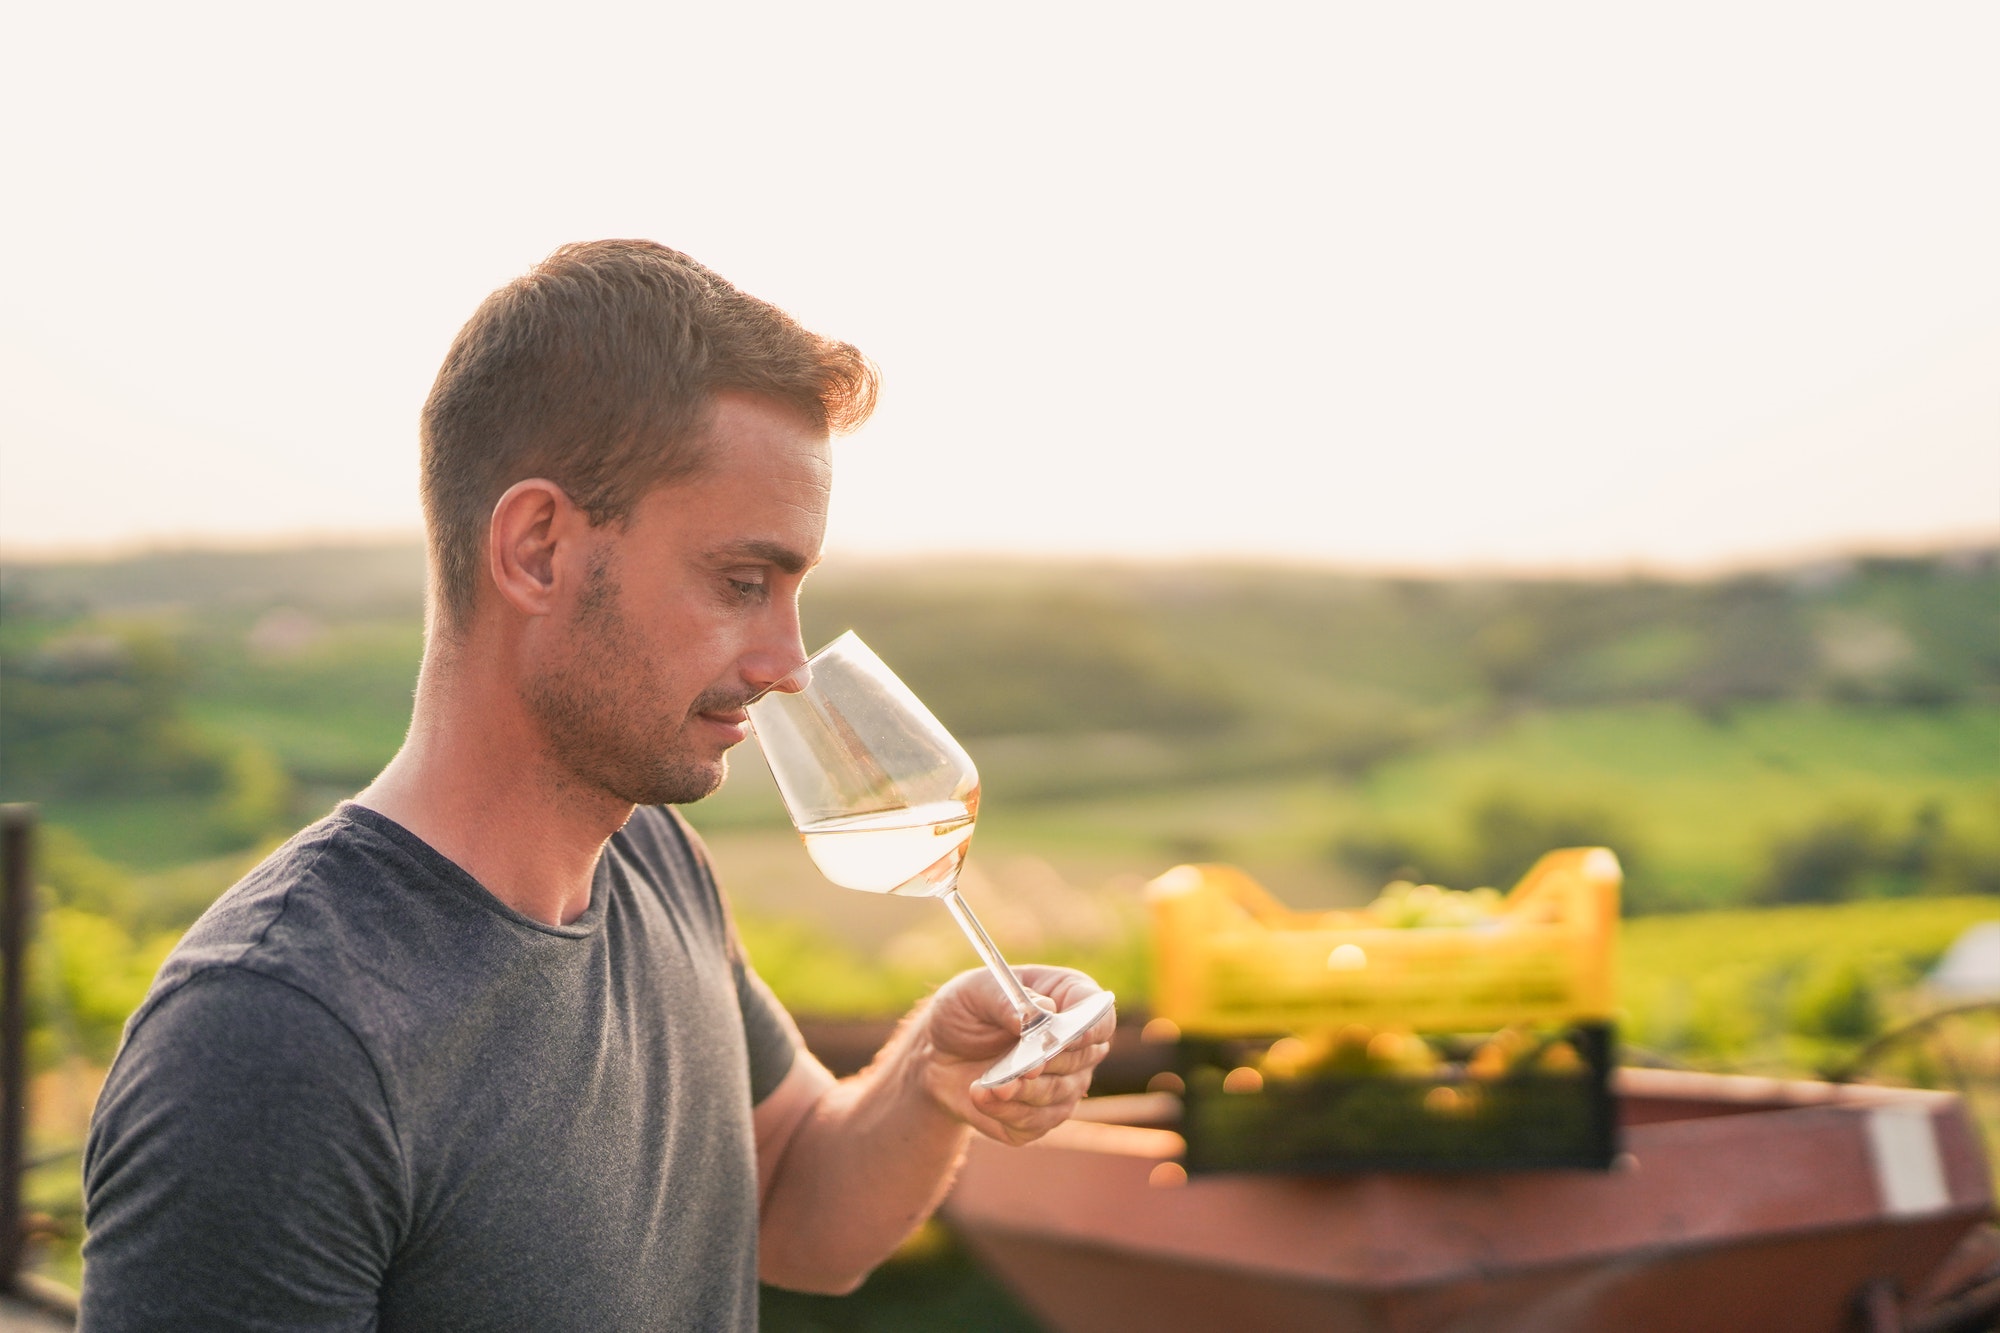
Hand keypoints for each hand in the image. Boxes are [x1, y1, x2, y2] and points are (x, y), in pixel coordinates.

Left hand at [918, 966, 1114, 1146]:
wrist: (938, 1054)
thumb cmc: (965, 1011)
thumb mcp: (973, 991)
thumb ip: (1004, 999)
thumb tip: (1036, 1015)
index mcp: (1069, 999)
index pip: (1099, 1016)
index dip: (1089, 1028)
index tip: (1064, 1036)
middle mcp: (1076, 1045)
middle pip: (1084, 1059)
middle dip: (1048, 1063)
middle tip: (1023, 1067)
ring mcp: (1063, 1084)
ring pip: (1059, 1094)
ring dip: (1025, 1091)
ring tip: (993, 1085)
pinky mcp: (1041, 1117)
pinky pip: (1035, 1122)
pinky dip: (1006, 1111)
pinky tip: (981, 1095)